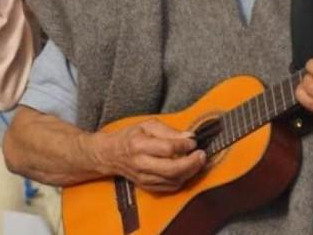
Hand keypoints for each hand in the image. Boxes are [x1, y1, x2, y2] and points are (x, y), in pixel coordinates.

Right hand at [91, 119, 205, 192]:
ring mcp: (144, 178)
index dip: (184, 145)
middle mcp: (141, 164)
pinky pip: (169, 187)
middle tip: (202, 155)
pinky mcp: (147, 187)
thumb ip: (169, 131)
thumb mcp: (148, 125)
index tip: (194, 142)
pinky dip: (181, 179)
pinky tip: (187, 170)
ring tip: (197, 161)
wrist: (111, 155)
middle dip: (191, 163)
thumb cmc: (131, 137)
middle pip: (172, 169)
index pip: (167, 148)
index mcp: (140, 145)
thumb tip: (189, 137)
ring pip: (173, 180)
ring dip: (190, 172)